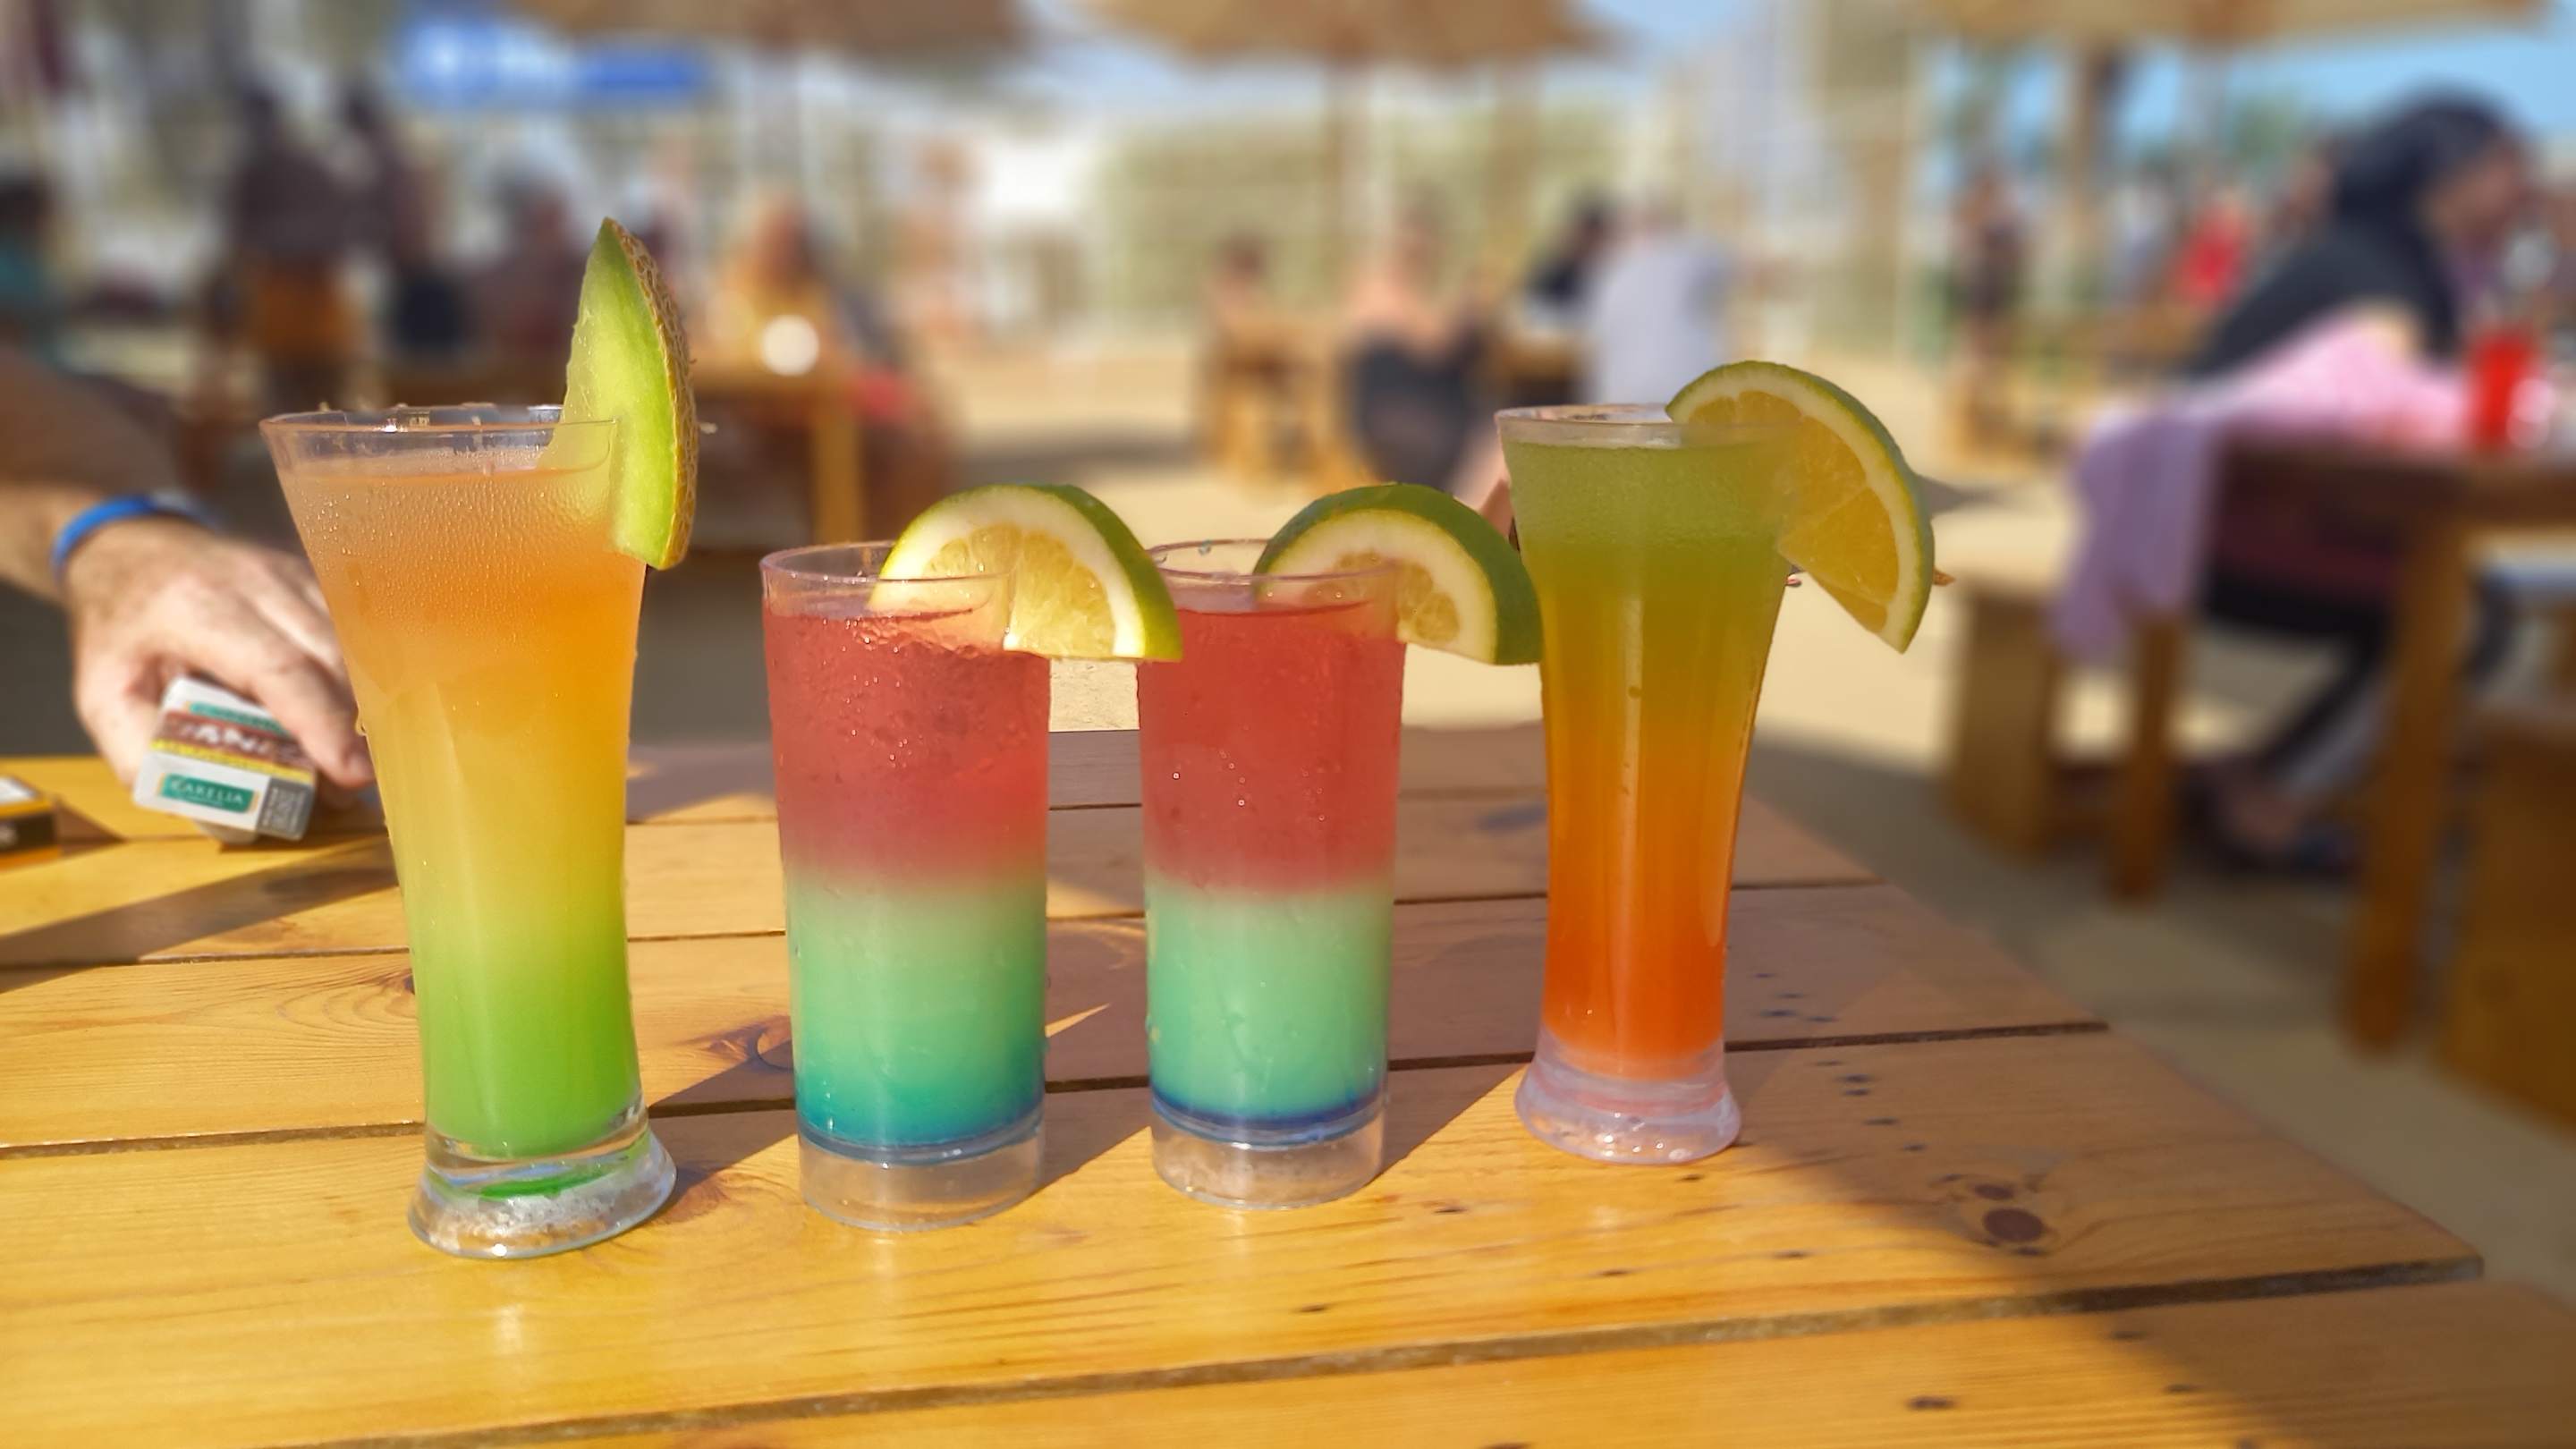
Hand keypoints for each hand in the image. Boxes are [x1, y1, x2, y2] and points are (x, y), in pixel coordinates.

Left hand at [60, 518, 370, 792]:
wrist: (127, 552)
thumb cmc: (119, 632)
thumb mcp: (101, 697)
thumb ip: (143, 755)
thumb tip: (221, 814)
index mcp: (197, 608)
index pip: (278, 668)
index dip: (321, 723)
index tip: (350, 774)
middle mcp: (255, 581)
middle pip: (330, 657)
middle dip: (354, 725)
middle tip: (358, 784)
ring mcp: (291, 575)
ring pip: (353, 644)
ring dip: (365, 706)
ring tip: (359, 761)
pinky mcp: (313, 580)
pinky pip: (354, 633)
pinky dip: (363, 680)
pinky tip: (359, 720)